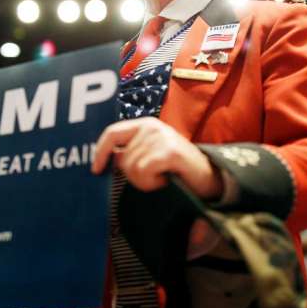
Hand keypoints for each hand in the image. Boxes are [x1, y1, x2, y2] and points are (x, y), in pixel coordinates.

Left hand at [92, 117, 223, 199]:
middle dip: (134, 175)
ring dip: (145, 181)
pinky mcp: (169, 151)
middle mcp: (151, 126)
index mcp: (144, 124)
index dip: (100, 152)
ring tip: (163, 176)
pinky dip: (152, 183)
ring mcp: (160, 137)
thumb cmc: (177, 169)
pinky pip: (143, 173)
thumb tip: (108, 159)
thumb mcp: (151, 155)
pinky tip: (166, 180)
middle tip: (154, 176)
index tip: (96, 170)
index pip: (112, 133)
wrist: (210, 177)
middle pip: (121, 159)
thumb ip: (131, 152)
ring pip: (131, 169)